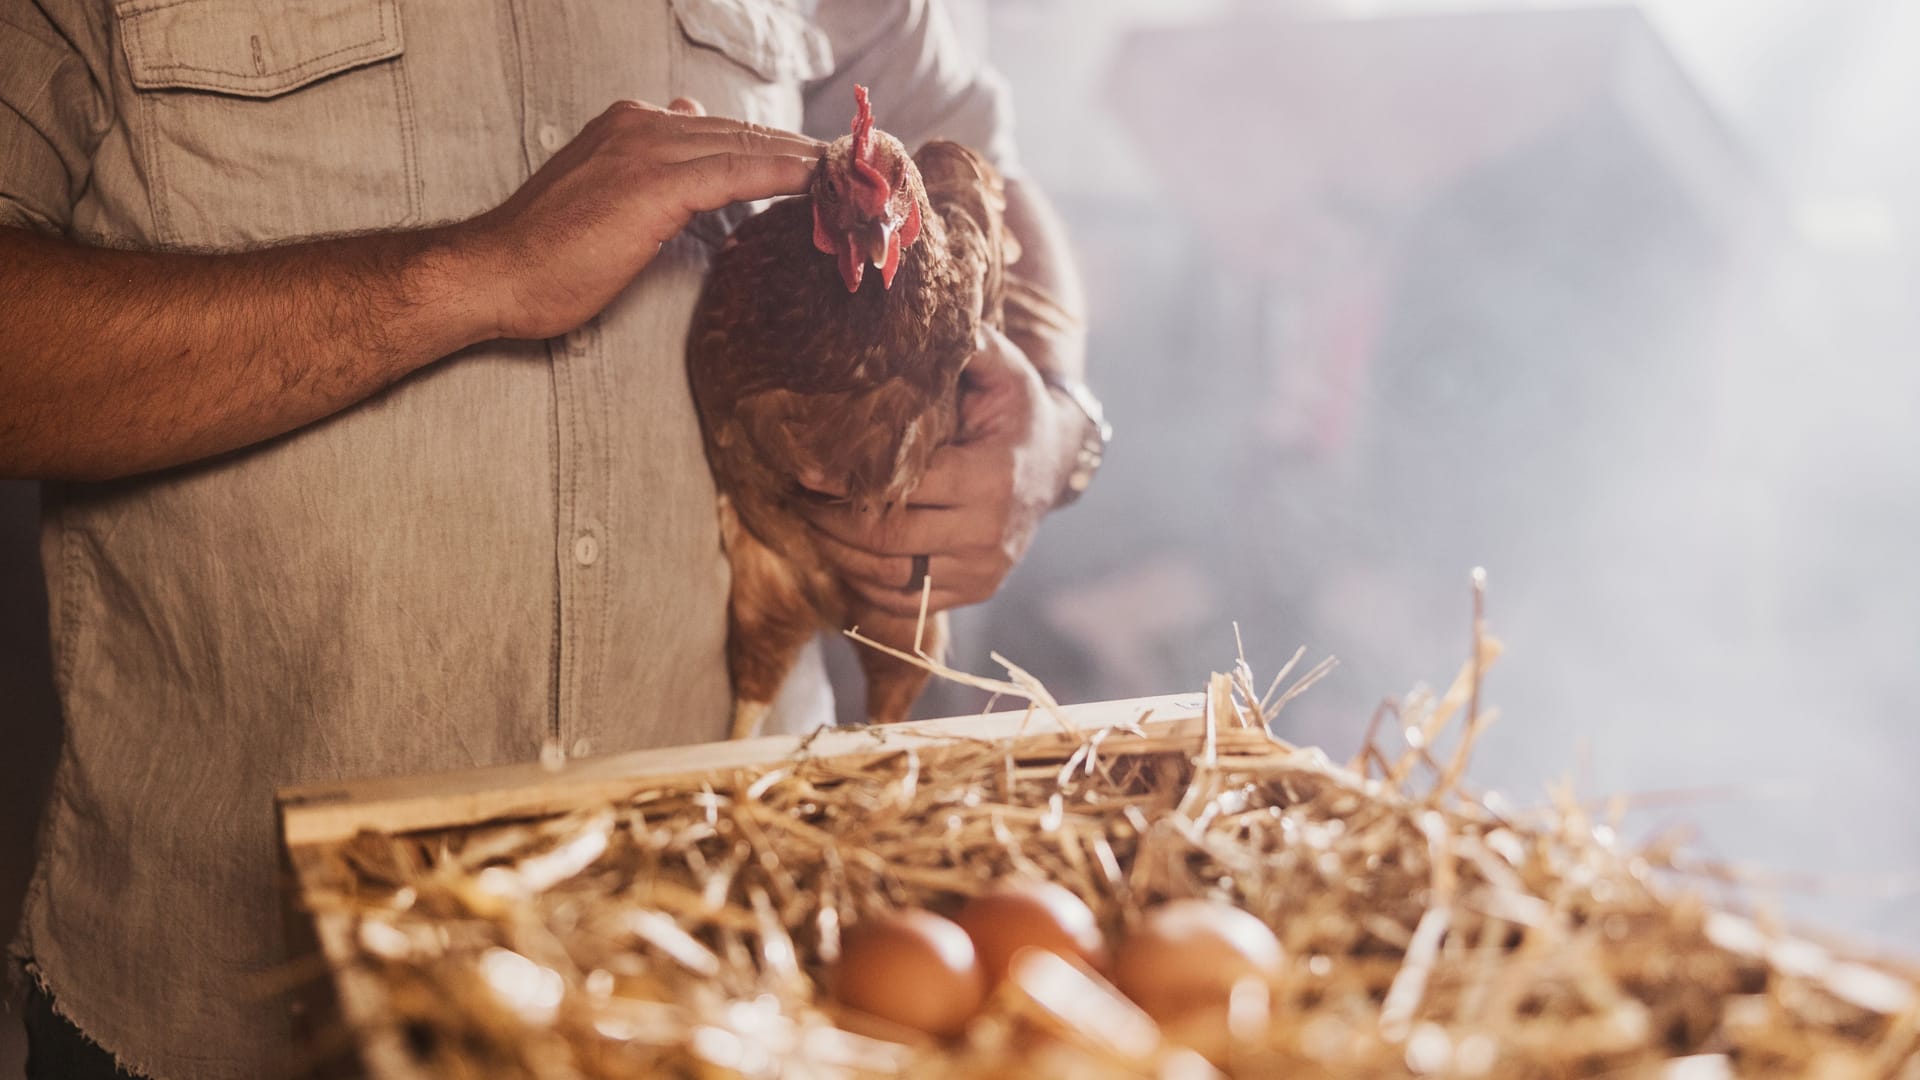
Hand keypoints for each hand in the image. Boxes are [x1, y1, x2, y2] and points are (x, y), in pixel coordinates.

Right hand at [460, 98, 820, 341]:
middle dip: (803, 153)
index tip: (821, 166)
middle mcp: (643, 124)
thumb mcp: (606, 199)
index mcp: (631, 126)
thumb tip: (692, 128)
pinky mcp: (657, 184)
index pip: (722, 132)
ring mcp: (649, 149)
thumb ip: (650, 168)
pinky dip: (785, 174)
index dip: (775, 150)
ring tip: (855, 177)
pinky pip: (739, 171)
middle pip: (744, 133)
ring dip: (807, 163)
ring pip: (749, 146)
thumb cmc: (547, 254)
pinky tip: (820, 182)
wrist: (497, 273)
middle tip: (858, 171)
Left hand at [799, 327, 1083, 616]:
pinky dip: (867, 587)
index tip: (804, 473)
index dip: (845, 484)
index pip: (902, 489)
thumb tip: (926, 317)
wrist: (1056, 463)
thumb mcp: (1002, 371)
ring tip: (812, 526)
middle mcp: (989, 531)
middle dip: (830, 523)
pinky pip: (908, 605)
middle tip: (796, 501)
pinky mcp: (977, 590)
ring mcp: (984, 569)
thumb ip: (968, 346)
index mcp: (991, 476)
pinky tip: (845, 557)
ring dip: (840, 557)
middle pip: (888, 540)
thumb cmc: (1015, 409)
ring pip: (891, 578)